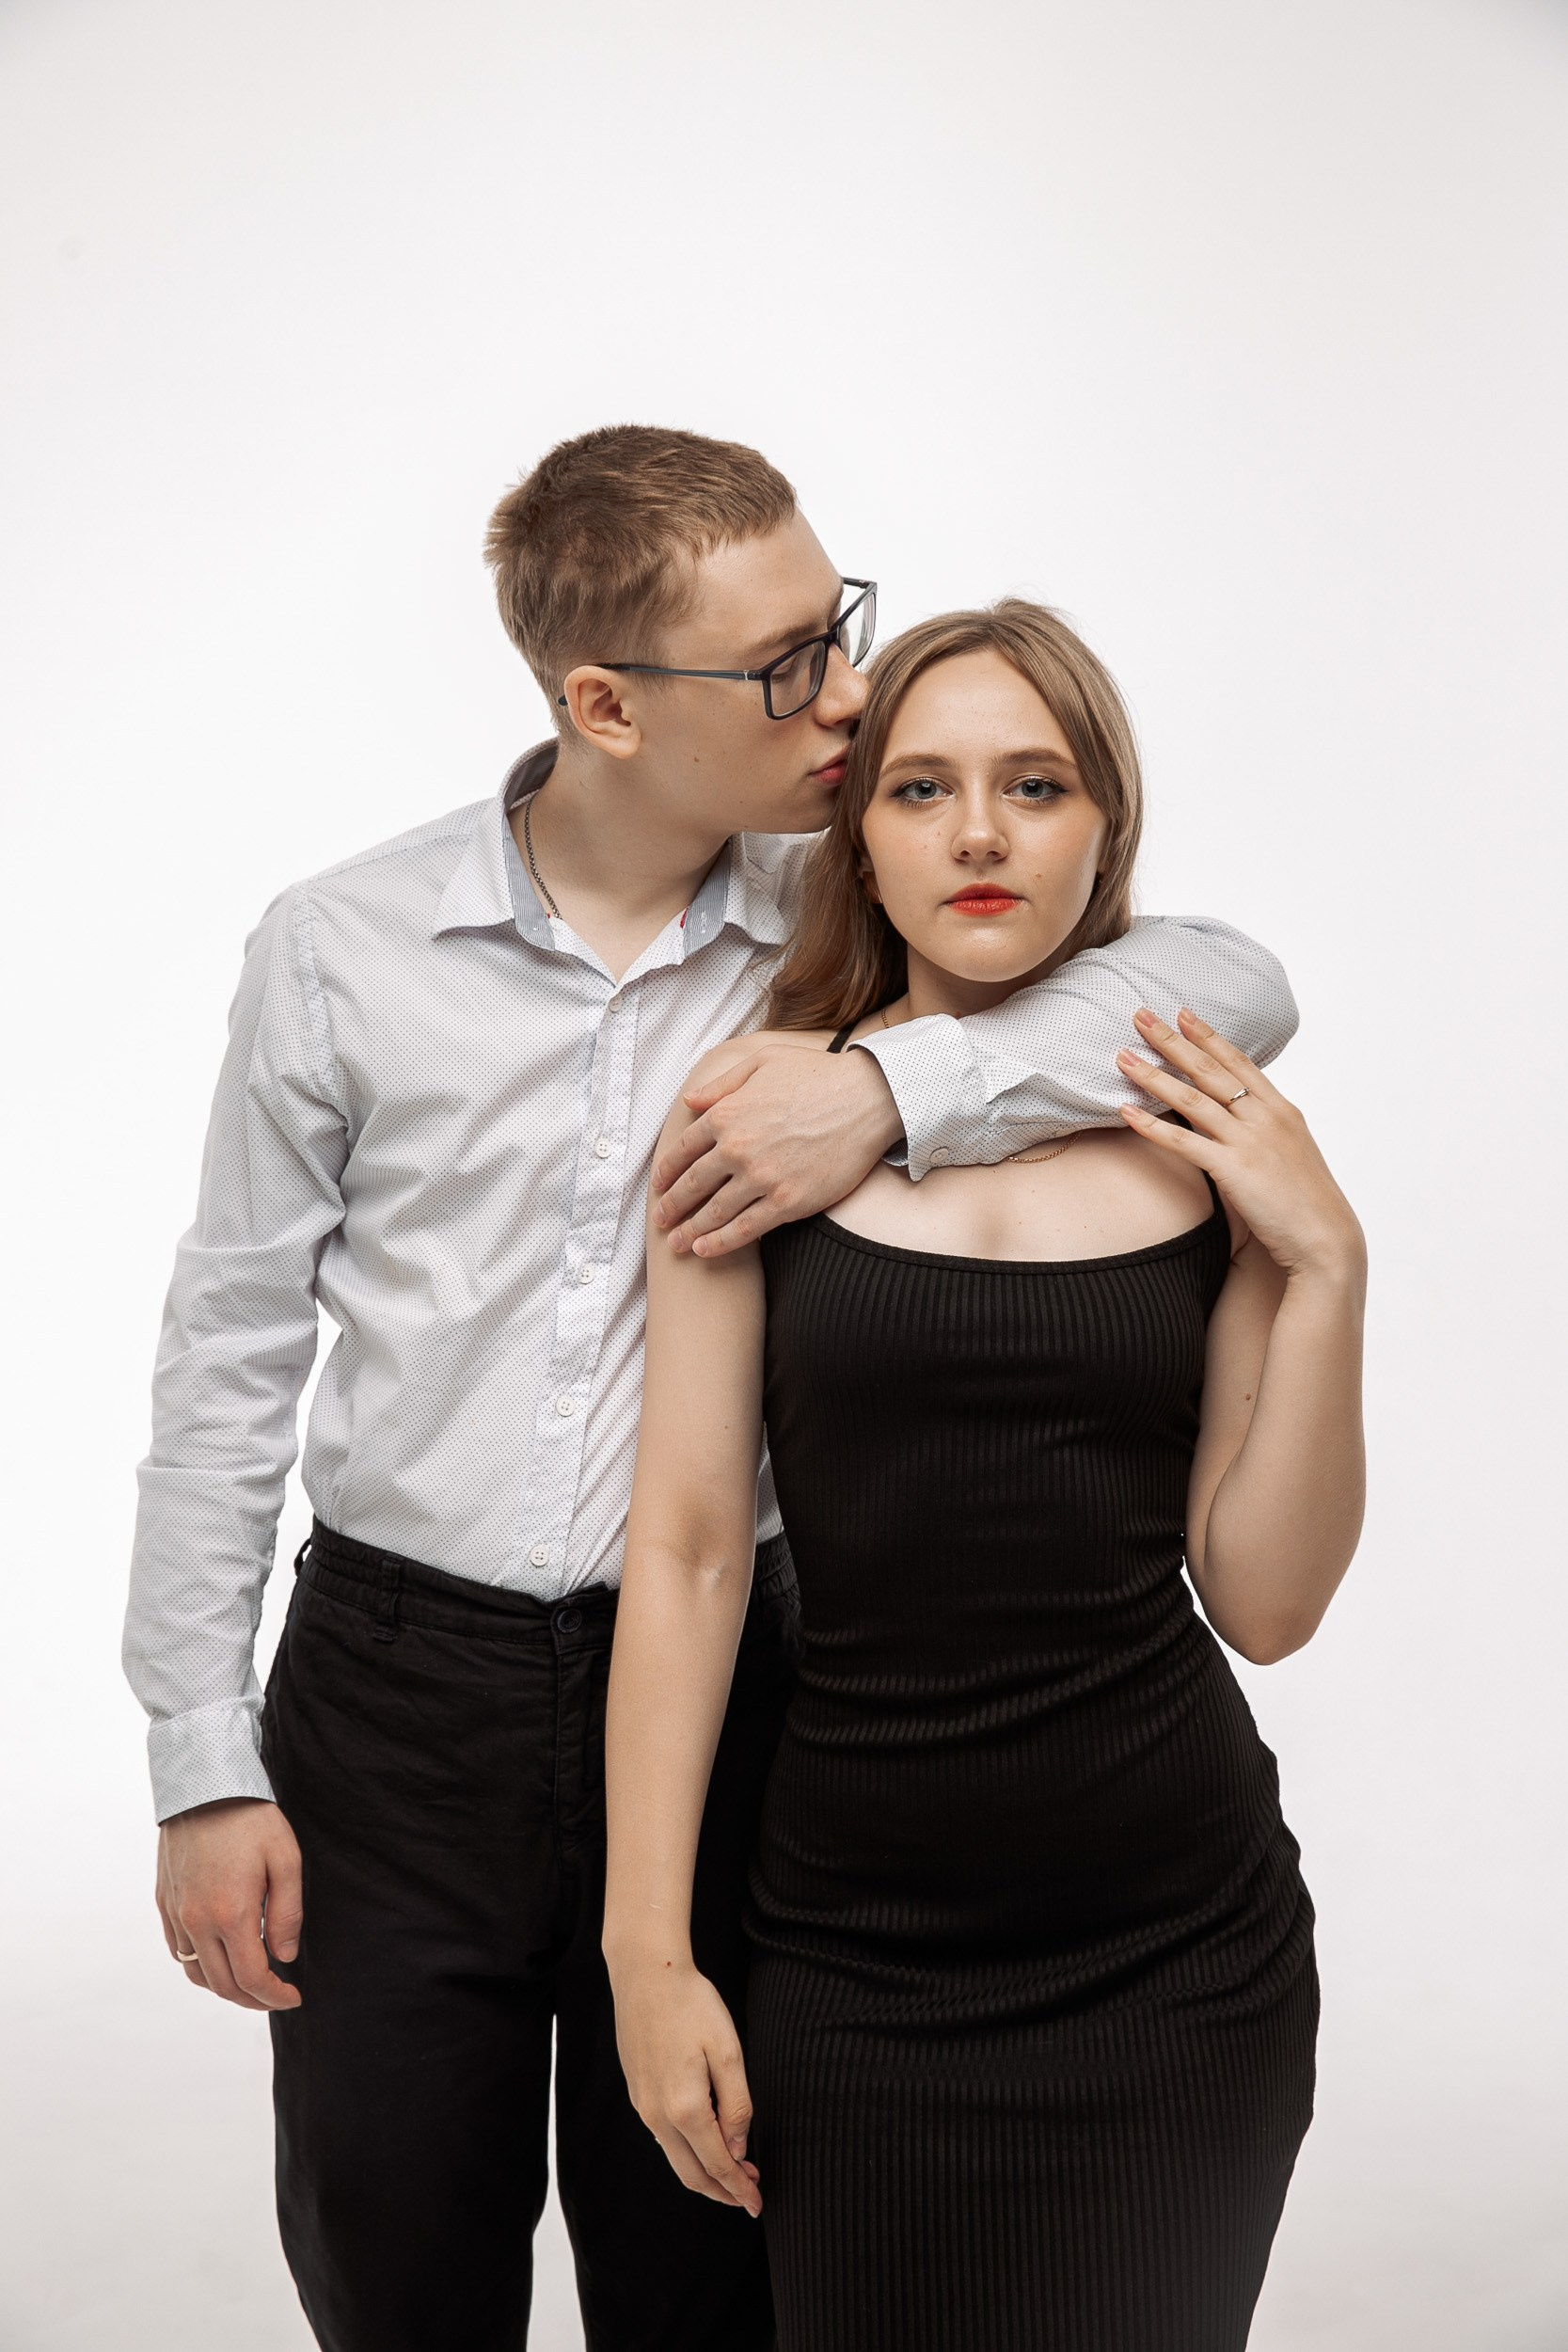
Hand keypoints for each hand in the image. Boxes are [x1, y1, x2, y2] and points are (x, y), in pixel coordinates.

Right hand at [156, 1797, 303, 2011]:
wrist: (203, 1784)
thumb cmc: (250, 1817)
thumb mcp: (285, 1859)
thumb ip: (287, 1913)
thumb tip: (284, 1956)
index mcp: (230, 1914)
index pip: (251, 1978)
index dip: (275, 1996)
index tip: (294, 1997)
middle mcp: (196, 1921)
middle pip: (222, 1985)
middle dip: (252, 1999)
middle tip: (277, 1996)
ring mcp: (175, 1913)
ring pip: (196, 1973)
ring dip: (224, 1987)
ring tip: (251, 1982)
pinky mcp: (164, 1901)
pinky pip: (178, 1950)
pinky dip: (199, 1966)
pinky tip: (220, 1958)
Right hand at [608, 1956, 762, 2214]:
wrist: (646, 1973)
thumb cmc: (691, 2004)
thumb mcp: (728, 2051)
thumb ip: (736, 2106)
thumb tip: (738, 2149)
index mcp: (684, 2108)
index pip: (717, 2165)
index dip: (739, 2189)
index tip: (758, 2204)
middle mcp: (657, 2116)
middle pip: (691, 2174)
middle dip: (722, 2191)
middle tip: (749, 2195)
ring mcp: (642, 2106)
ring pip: (675, 2158)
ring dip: (704, 2172)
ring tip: (734, 2169)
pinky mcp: (637, 2092)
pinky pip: (663, 2137)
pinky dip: (686, 2151)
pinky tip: (705, 2139)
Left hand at [651, 1042, 902, 1257]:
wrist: (869, 1098)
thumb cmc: (818, 1075)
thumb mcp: (763, 1061)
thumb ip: (722, 1084)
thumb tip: (689, 1101)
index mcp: (727, 1113)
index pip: (683, 1149)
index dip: (667, 1171)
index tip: (659, 1184)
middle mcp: (737, 1148)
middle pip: (692, 1185)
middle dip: (671, 1206)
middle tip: (660, 1220)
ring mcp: (761, 1178)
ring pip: (714, 1212)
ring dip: (689, 1231)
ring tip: (675, 1244)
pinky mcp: (787, 1202)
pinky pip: (745, 1229)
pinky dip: (720, 1243)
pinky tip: (705, 1250)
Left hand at [1117, 1009, 1364, 1284]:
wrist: (1326, 1238)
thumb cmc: (1306, 1201)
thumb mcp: (1290, 1151)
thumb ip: (1265, 1129)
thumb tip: (1238, 1117)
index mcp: (1281, 1109)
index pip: (1238, 1062)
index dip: (1207, 1036)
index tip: (1182, 1013)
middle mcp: (1265, 1117)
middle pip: (1210, 1070)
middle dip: (1172, 1041)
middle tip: (1141, 1015)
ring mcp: (1249, 1141)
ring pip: (1192, 1099)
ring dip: (1153, 1075)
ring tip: (1123, 1056)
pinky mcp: (1233, 1170)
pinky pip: (1183, 1142)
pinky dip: (1152, 1126)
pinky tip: (1127, 1111)